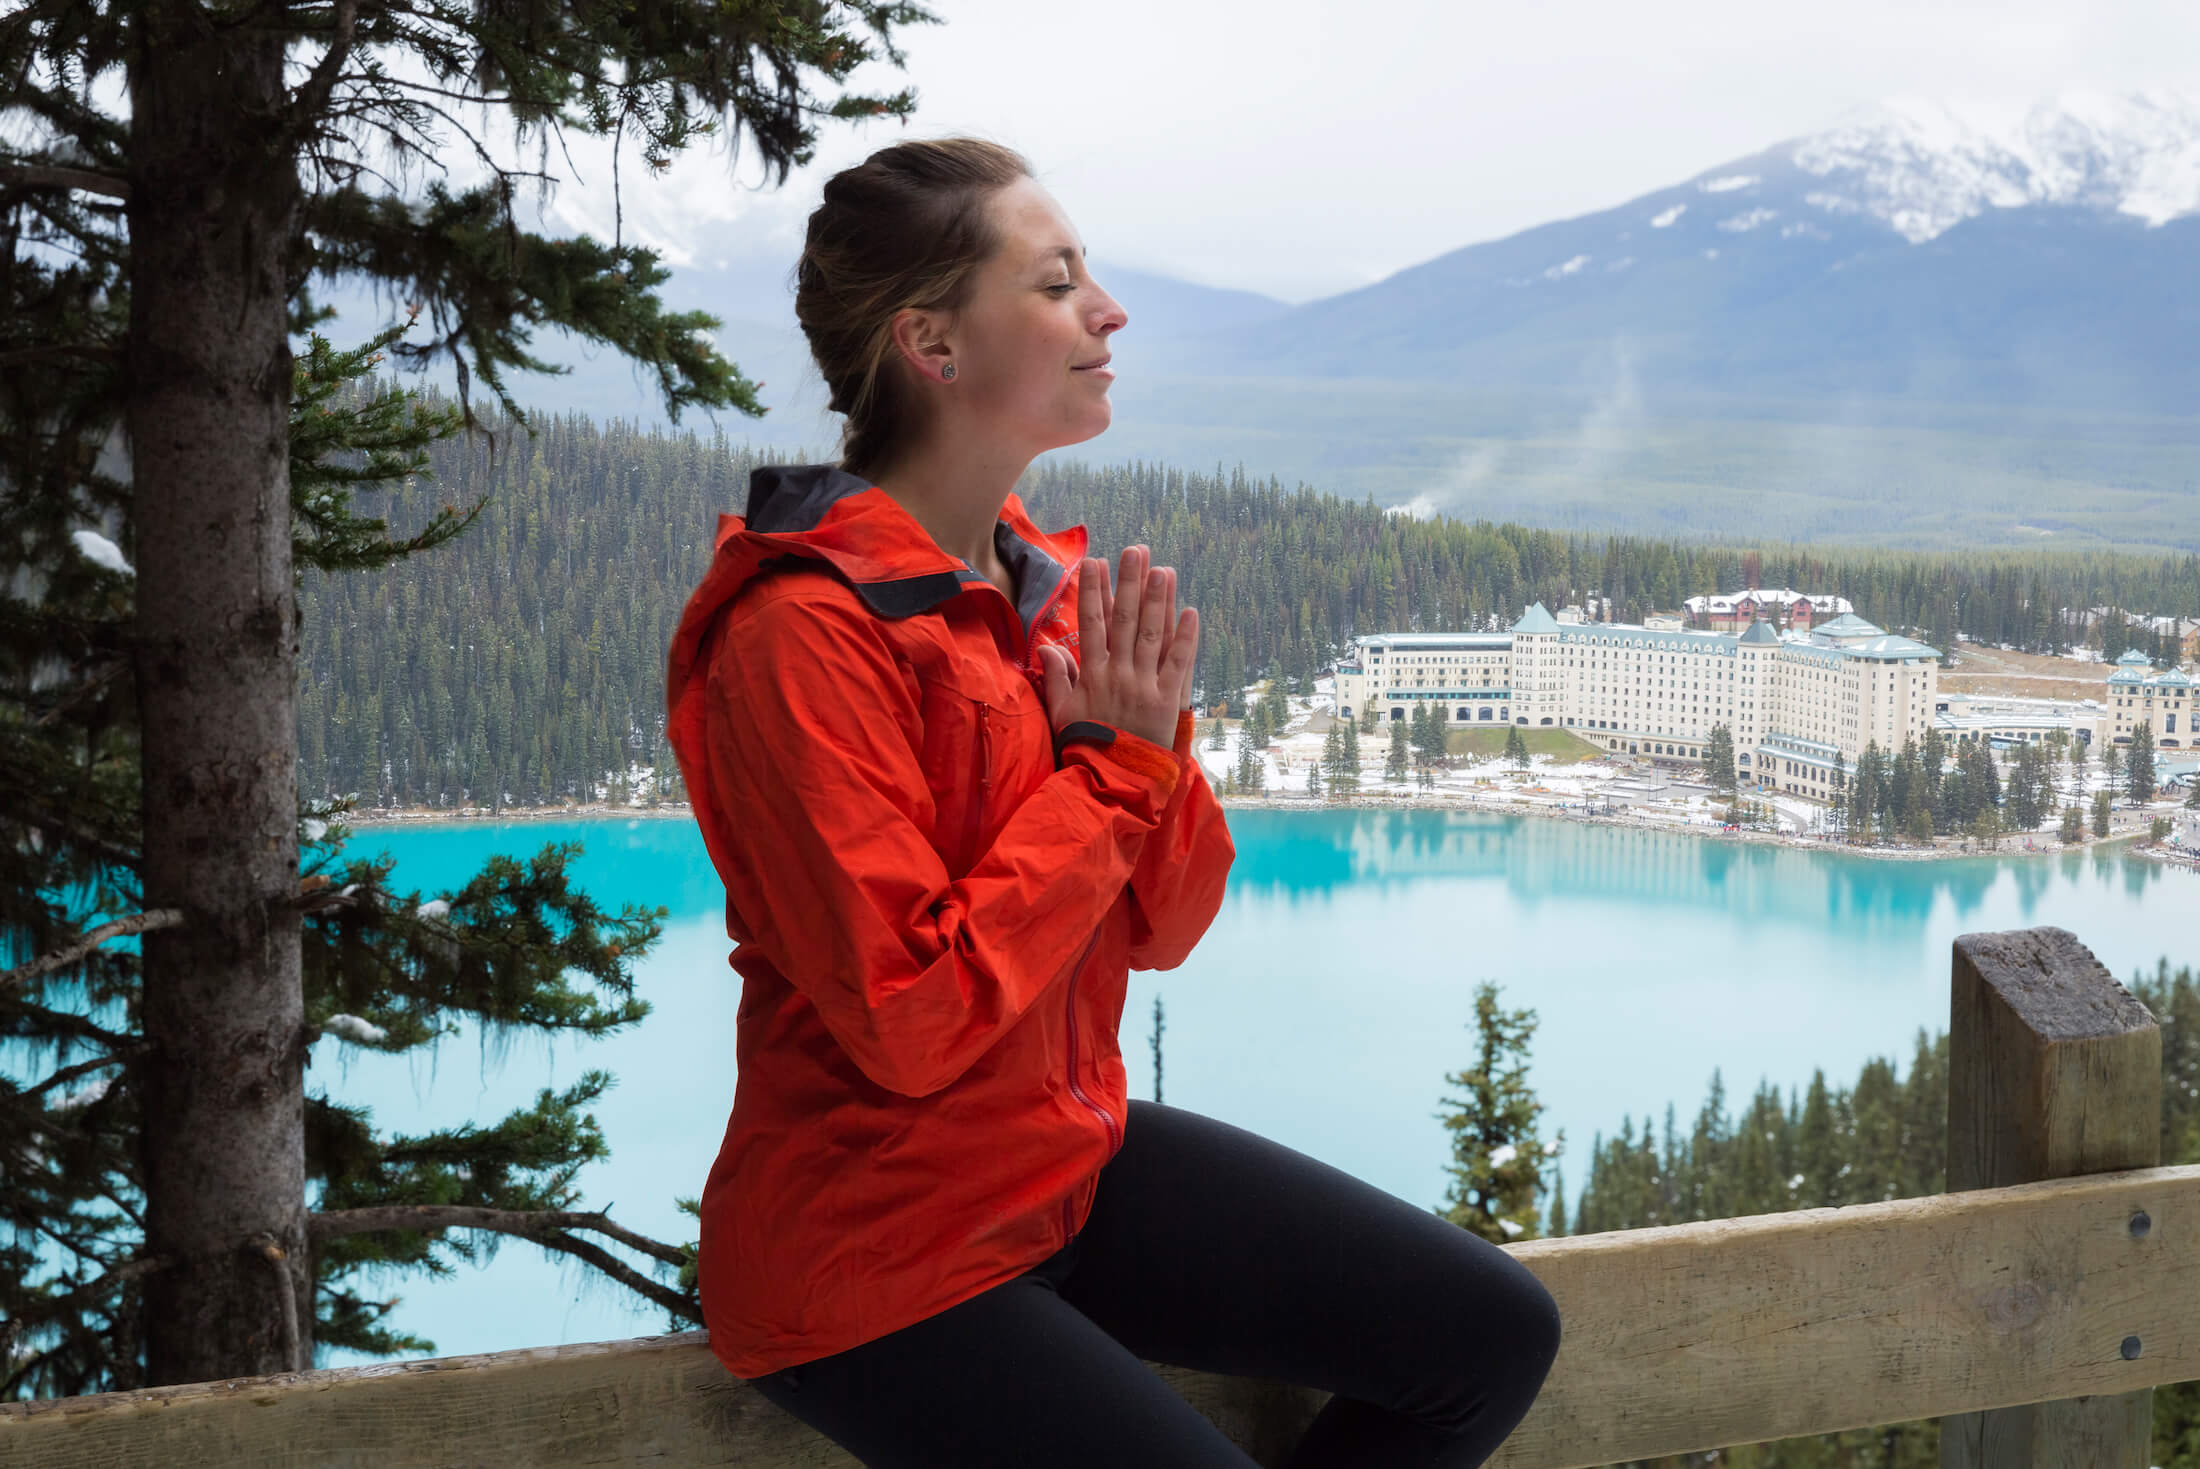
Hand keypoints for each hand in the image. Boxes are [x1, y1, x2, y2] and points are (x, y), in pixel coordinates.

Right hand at [1036, 544, 1198, 750]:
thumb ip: (1056, 677)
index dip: (1093, 591)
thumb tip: (1046, 647)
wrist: (1111, 777)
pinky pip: (1179, 663)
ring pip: (1153, 634)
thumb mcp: (1062, 711)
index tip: (1094, 563)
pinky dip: (1186, 637)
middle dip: (1130, 582)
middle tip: (1136, 551)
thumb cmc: (1085, 744)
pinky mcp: (1168, 699)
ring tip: (1163, 569)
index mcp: (1092, 674)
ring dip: (1159, 599)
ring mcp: (1144, 684)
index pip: (1092, 623)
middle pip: (1125, 619)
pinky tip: (1191, 611)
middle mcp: (1118, 673)